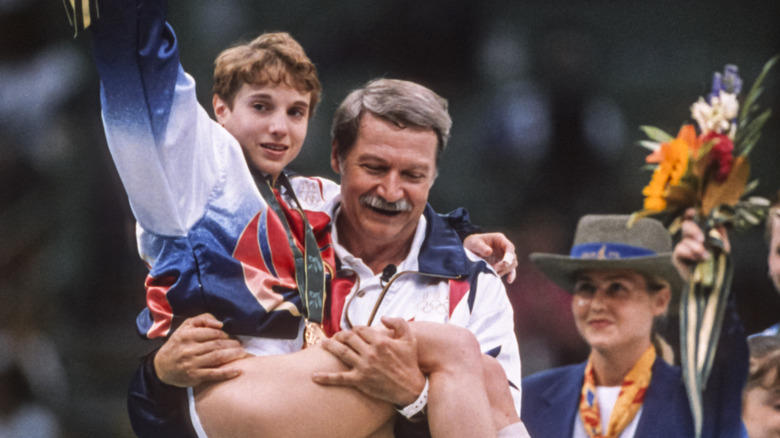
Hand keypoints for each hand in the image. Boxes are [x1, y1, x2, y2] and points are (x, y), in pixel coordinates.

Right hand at [154, 313, 248, 386]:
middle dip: (233, 345)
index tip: (233, 337)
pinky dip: (227, 372)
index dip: (226, 335)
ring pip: (217, 357)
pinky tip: (238, 370)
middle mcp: (189, 349)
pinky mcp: (194, 376)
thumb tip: (220, 324)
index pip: (213, 333)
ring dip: (233, 355)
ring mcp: (191, 363)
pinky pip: (214, 373)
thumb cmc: (178, 344)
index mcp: (187, 335)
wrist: (161, 367)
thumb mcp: (186, 326)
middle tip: (242, 345)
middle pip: (218, 345)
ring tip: (243, 353)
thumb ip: (203, 320)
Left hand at [312, 317, 426, 406]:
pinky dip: (326, 378)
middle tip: (337, 336)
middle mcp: (370, 352)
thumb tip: (382, 317)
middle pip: (349, 338)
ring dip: (329, 346)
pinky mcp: (359, 380)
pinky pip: (339, 378)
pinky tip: (314, 376)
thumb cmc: (409, 362)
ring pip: (341, 352)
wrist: (410, 387)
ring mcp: (363, 366)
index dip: (355, 329)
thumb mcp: (410, 339)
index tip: (354, 332)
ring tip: (322, 343)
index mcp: (380, 341)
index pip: (361, 329)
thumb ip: (399, 323)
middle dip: (341, 335)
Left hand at [464, 232, 517, 282]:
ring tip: (494, 274)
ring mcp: (503, 256)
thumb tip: (489, 252)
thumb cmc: (472, 243)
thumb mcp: (473, 242)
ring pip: (512, 264)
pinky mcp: (501, 264)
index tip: (504, 263)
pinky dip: (511, 275)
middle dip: (505, 265)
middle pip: (512, 257)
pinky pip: (510, 270)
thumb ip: (480, 246)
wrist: (468, 250)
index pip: (510, 247)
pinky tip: (509, 280)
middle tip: (494, 269)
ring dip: (505, 270)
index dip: (509, 256)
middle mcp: (503, 247)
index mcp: (499, 239)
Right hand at [672, 209, 730, 280]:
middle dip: (693, 230)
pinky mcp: (677, 258)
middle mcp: (688, 239)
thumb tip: (719, 221)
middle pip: (686, 226)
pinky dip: (689, 253)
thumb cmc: (716, 264)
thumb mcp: (722, 247)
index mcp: (698, 234)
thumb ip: (720, 234)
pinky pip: (680, 250)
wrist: (712, 282)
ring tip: (705, 256)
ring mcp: (682, 248)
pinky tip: (697, 259)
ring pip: (684, 240)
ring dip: (696, 248)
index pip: (691, 220)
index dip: (689, 214)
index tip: (692, 211)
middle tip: (702, 239)